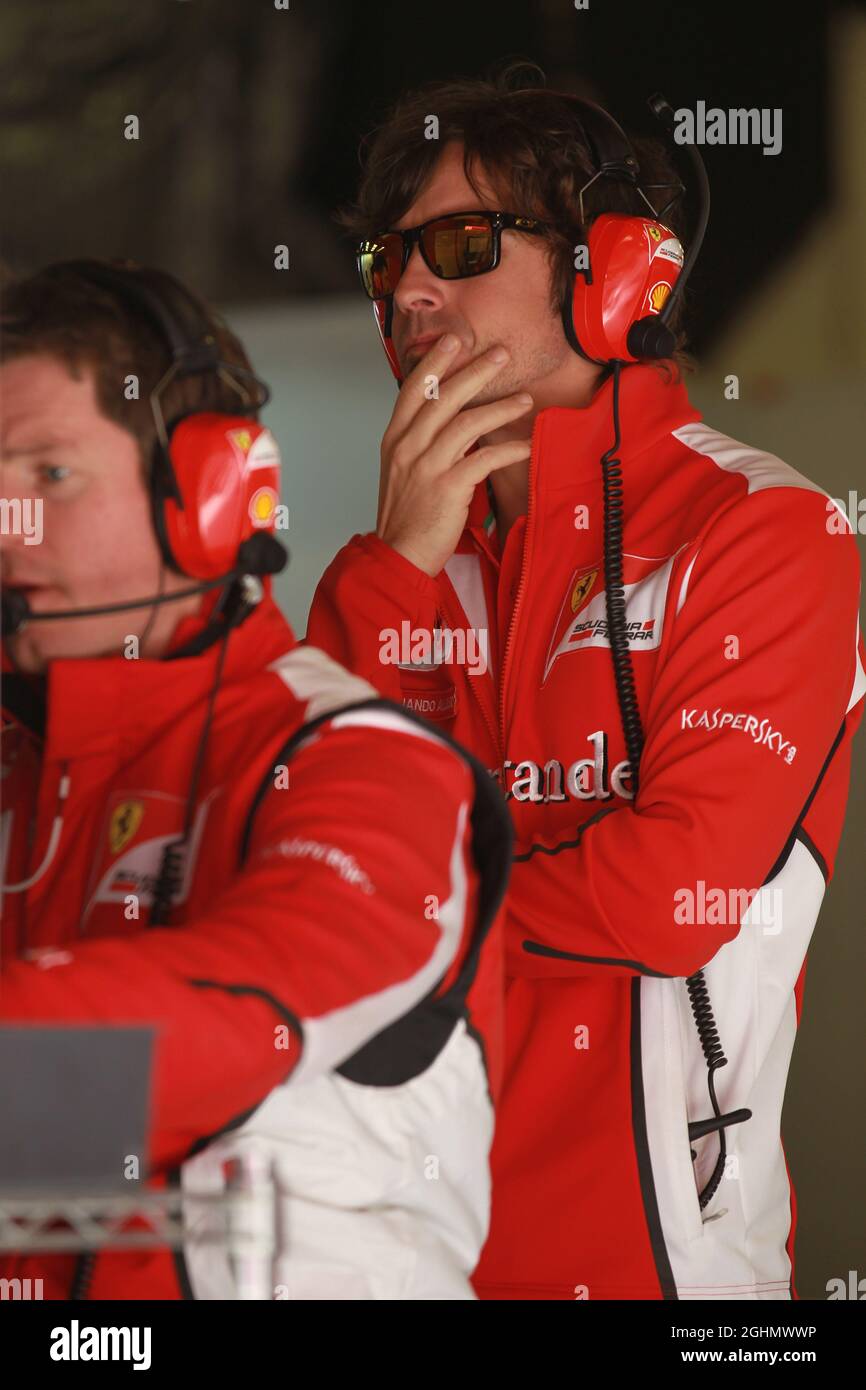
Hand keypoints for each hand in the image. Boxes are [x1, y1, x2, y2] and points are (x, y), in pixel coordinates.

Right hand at [376, 335, 532, 576]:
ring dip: (500, 408)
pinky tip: (526, 445)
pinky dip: (509, 450)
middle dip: (475, 371)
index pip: (413, 389)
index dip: (434, 362)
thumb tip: (453, 420)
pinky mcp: (449, 487)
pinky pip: (485, 459)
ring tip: (524, 399)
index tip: (453, 340)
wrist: (399, 553)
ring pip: (468, 422)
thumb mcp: (403, 470)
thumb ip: (423, 442)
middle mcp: (409, 446)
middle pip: (444, 396)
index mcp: (396, 439)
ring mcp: (428, 465)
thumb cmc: (405, 515)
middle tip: (501, 354)